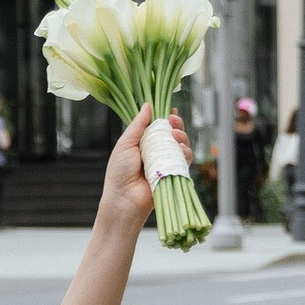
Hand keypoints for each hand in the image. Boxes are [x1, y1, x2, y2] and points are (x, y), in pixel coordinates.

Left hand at [101, 102, 180, 230]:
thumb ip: (138, 125)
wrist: (124, 199)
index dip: (166, 118)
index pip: (158, 127)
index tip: (170, 110)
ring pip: (181, 145)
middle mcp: (156, 151)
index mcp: (143, 143)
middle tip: (173, 121)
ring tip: (175, 136)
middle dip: (176, 125)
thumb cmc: (119, 172)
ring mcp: (166, 162)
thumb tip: (147, 105)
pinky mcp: (174, 174)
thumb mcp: (126, 144)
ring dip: (182, 137)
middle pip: (173, 134)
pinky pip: (185, 160)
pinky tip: (180, 149)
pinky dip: (185, 152)